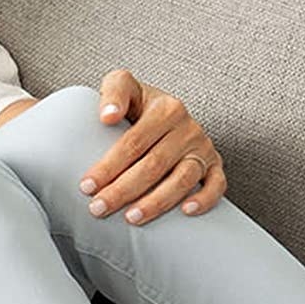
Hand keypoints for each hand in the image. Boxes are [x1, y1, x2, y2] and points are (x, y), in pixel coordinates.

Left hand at [77, 69, 225, 226]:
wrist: (168, 111)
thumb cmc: (140, 104)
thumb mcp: (125, 85)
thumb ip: (114, 91)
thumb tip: (107, 117)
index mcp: (166, 108)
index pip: (134, 142)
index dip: (109, 166)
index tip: (87, 186)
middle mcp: (188, 128)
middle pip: (154, 165)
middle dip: (123, 190)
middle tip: (98, 208)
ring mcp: (202, 148)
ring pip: (183, 179)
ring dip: (157, 202)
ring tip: (131, 218)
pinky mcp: (214, 164)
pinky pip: (216, 184)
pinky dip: (205, 199)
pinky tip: (186, 212)